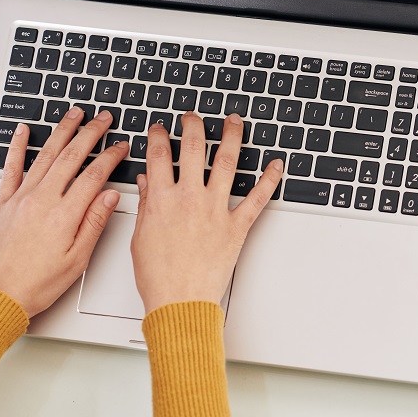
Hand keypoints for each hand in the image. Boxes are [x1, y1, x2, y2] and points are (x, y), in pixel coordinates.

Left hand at [0, 108, 128, 316]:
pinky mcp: (4, 202)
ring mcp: (21, 198)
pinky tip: (24, 131)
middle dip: (91, 133)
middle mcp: (42, 200)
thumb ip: (94, 224)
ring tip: (74, 114)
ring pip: (46, 155)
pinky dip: (18, 146)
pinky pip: (12, 167)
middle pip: (72, 157)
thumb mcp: (77, 259)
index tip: (121, 146)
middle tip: (103, 118)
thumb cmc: (37, 283)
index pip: (94, 175)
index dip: (110, 157)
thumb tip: (109, 197)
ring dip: (62, 131)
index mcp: (64, 215)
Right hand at [131, 113, 283, 312]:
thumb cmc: (159, 276)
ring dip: (232, 137)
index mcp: (162, 200)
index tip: (160, 128)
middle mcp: (190, 198)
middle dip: (193, 126)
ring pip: (226, 163)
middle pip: (192, 150)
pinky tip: (276, 164)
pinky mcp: (237, 225)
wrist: (180, 302)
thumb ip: (147, 204)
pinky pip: (258, 198)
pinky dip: (270, 179)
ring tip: (235, 121)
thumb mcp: (141, 237)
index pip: (158, 157)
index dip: (158, 137)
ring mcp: (215, 210)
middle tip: (194, 116)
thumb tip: (146, 180)